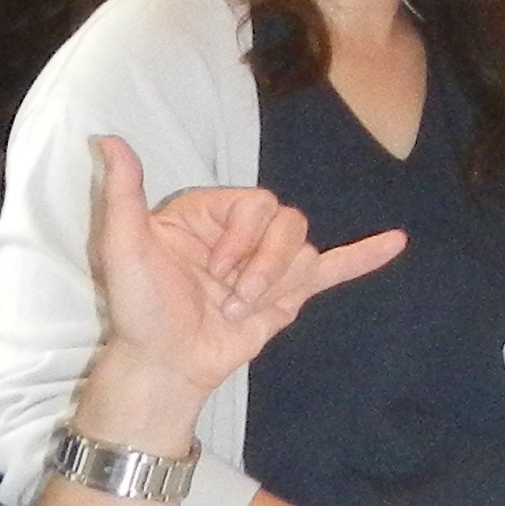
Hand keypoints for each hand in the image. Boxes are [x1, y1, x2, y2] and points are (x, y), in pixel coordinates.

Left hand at [77, 136, 405, 423]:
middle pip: (288, 224)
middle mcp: (242, 234)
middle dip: (263, 266)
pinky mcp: (287, 296)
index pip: (257, 204)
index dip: (243, 237)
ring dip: (276, 286)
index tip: (212, 269)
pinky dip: (365, 256)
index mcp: (211, 214)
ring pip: (305, 252)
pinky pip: (334, 269)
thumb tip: (108, 138)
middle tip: (228, 296)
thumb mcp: (123, 248)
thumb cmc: (138, 309)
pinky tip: (396, 240)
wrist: (163, 367)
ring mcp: (267, 265)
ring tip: (241, 312)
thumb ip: (121, 193)